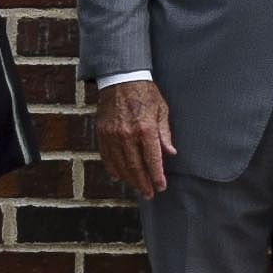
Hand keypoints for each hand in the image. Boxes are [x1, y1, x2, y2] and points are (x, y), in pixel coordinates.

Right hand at [97, 77, 175, 198]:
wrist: (121, 78)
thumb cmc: (145, 93)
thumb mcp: (161, 110)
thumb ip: (164, 133)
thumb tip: (170, 154)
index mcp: (145, 128)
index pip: (152, 159)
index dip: (157, 176)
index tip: (161, 187)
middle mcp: (128, 134)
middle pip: (135, 166)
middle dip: (143, 182)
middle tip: (149, 193)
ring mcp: (112, 135)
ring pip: (121, 164)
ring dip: (129, 179)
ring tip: (137, 188)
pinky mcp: (102, 133)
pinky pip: (106, 156)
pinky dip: (112, 168)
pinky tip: (118, 177)